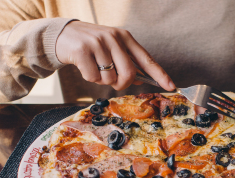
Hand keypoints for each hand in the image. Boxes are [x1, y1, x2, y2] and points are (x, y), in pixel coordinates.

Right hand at [55, 21, 175, 90]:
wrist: (63, 34)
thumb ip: (126, 62)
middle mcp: (114, 38)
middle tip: (113, 80)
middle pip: (129, 74)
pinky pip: (93, 78)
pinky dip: (90, 78)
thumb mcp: (112, 48)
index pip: (146, 59)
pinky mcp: (82, 50)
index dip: (160, 75)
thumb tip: (138, 80)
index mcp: (125, 37)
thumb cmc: (92, 45)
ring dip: (102, 80)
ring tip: (94, 66)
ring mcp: (98, 43)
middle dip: (122, 84)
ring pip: (109, 79)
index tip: (171, 86)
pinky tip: (85, 66)